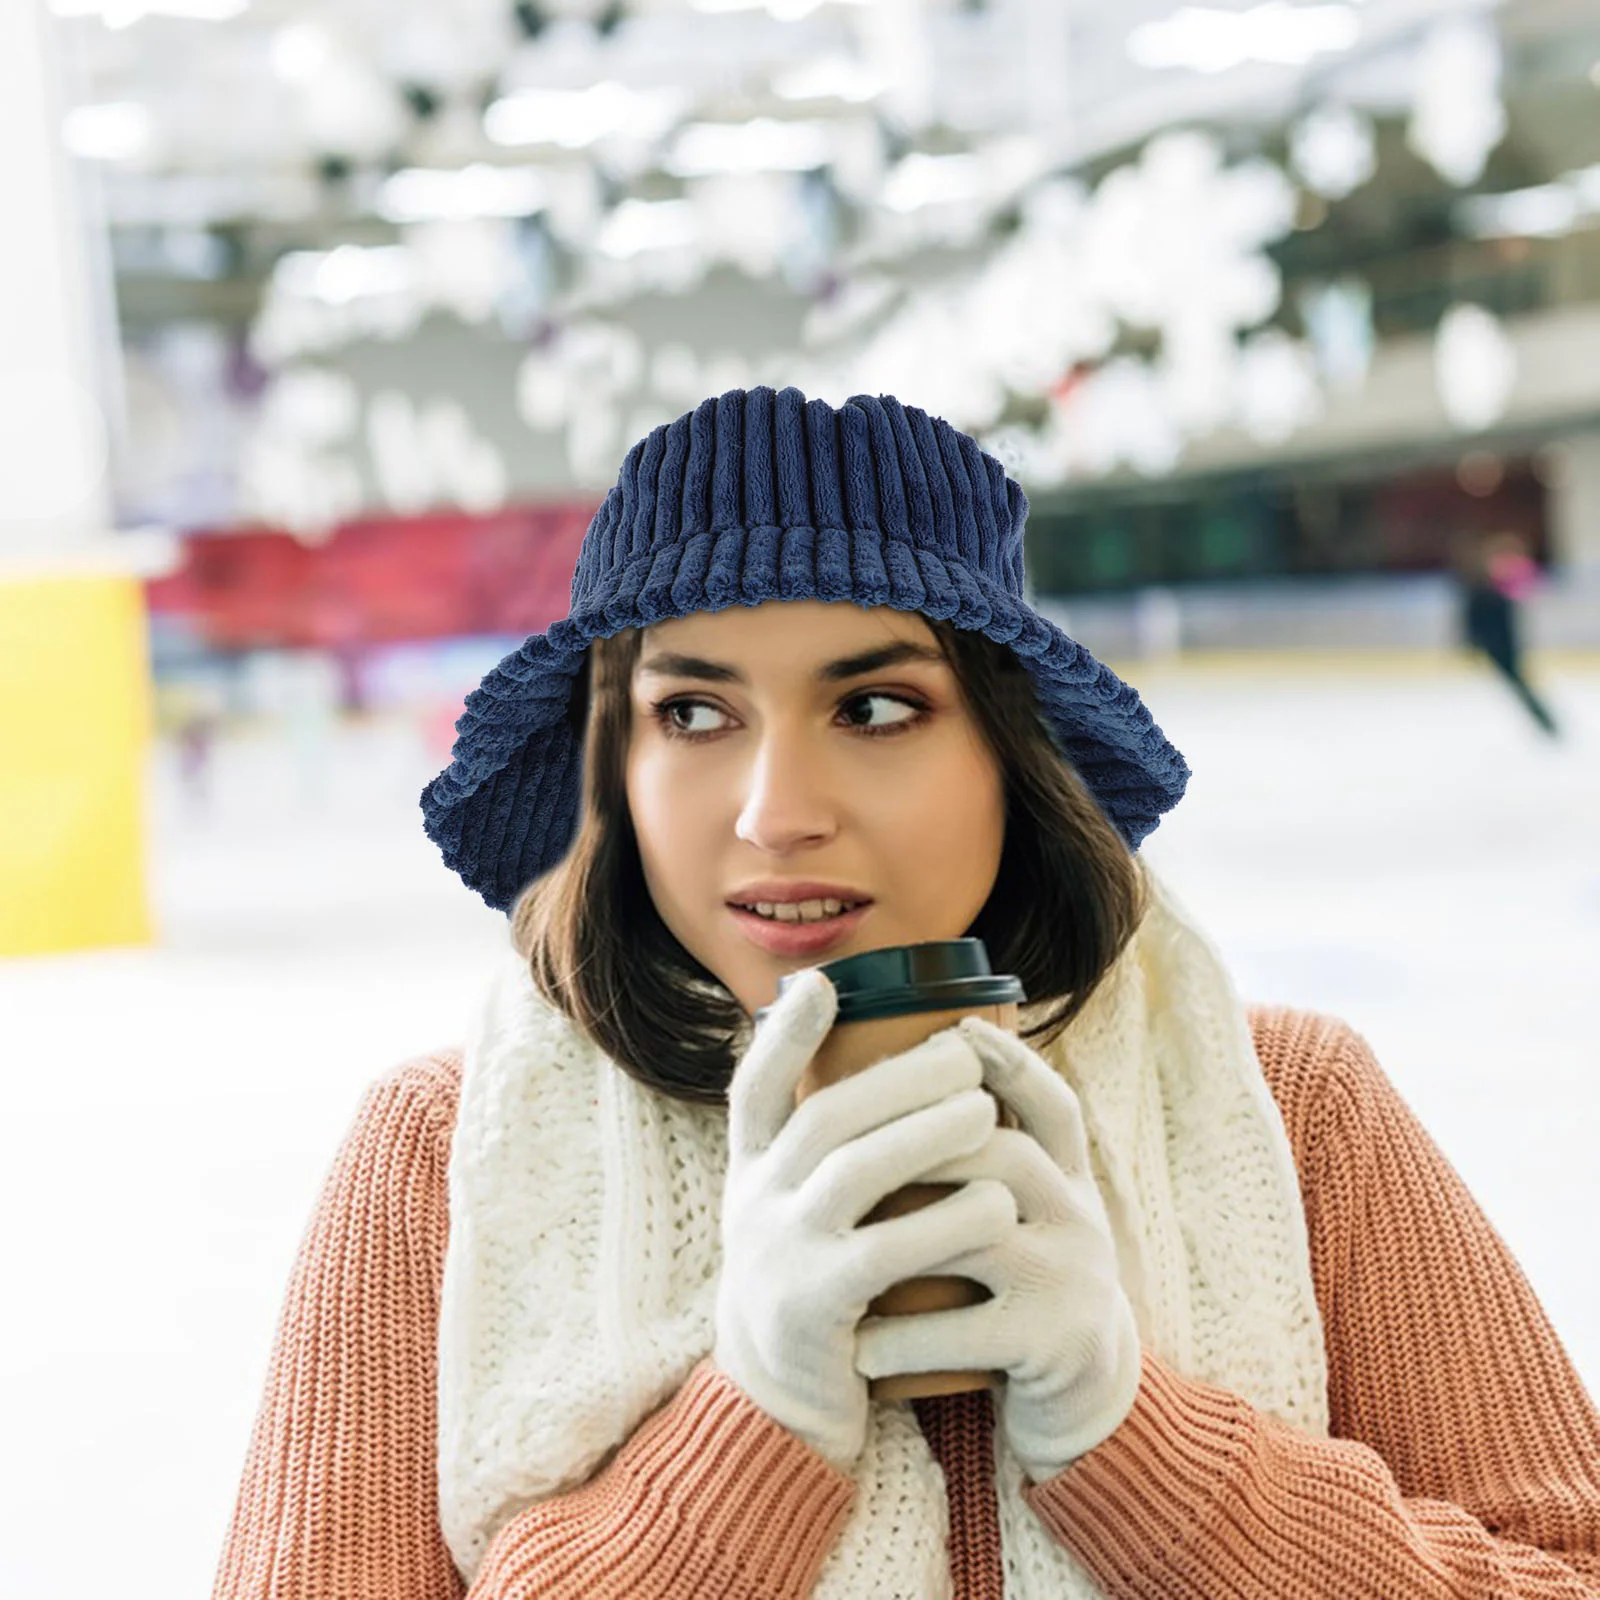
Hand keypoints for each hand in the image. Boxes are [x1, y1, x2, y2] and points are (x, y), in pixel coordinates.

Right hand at [712, 971, 1018, 1472]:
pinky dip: (944, 1221)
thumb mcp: (789, 1213)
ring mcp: (779, 1255)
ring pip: (853, 1172)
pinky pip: (886, 1251)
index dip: (785, 1033)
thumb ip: (818, 1153)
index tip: (824, 983)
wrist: (780, 1403)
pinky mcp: (818, 1308)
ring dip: (926, 1134)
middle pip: (824, 1119)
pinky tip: (996, 1204)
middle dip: (898, 1079)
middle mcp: (755, 1205)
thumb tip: (876, 1067)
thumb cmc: (813, 1284)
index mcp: (751, 1174)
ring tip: (988, 1113)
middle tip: (966, 1056)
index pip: (754, 1088)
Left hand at [854, 1016, 1142, 1483]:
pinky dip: (906, 1338)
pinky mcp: (1055, 1344)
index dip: (1014, 1063)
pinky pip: (967, 1332)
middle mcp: (1080, 1218)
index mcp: (1067, 1183)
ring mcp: (1072, 1280)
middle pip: (1001, 1155)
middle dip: (921, 1148)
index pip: (1052, 1107)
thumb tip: (903, 1078)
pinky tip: (859, 1346)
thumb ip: (983, 1162)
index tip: (960, 1027)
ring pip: (977, 1233)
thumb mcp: (1023, 1218)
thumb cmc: (1021, 1291)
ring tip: (835, 1248)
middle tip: (842, 1160)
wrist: (1082, 1401)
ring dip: (897, 1242)